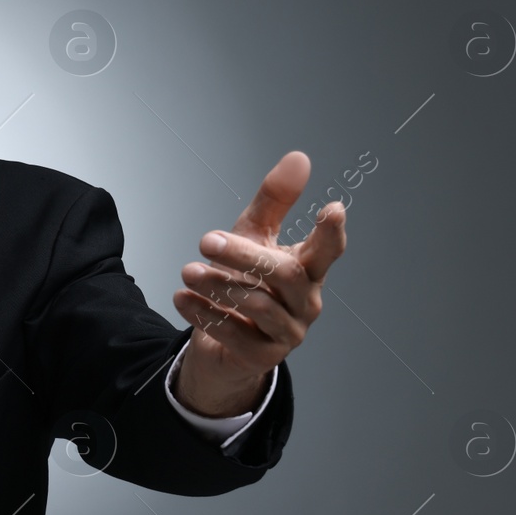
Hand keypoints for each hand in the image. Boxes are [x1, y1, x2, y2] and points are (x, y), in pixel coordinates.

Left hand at [171, 151, 346, 416]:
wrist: (221, 341)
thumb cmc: (244, 282)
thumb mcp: (254, 236)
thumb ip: (274, 200)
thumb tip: (299, 158)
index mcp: (308, 269)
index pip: (328, 250)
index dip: (331, 232)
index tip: (333, 209)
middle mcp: (305, 301)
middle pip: (285, 274)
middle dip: (243, 255)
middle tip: (206, 241)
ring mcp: (288, 332)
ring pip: (257, 304)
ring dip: (217, 284)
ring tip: (188, 271)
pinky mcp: (263, 357)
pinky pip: (236, 334)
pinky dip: (205, 314)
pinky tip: (182, 298)